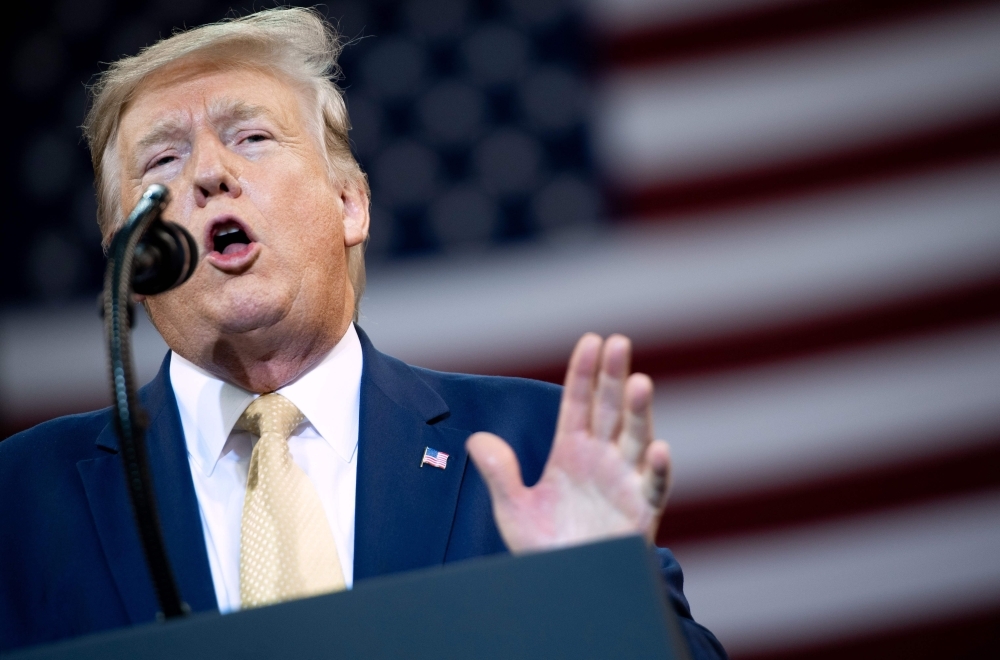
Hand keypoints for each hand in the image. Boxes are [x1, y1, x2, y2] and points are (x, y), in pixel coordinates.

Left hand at [467, 333, 670, 552]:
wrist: (569, 588)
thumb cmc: (545, 547)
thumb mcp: (513, 509)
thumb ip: (499, 474)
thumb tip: (477, 439)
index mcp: (571, 452)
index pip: (578, 403)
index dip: (584, 373)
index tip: (591, 341)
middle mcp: (602, 459)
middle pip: (609, 410)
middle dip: (613, 377)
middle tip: (619, 342)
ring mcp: (624, 482)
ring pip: (636, 439)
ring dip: (639, 412)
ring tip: (639, 382)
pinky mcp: (643, 512)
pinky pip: (654, 487)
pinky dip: (658, 469)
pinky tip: (659, 449)